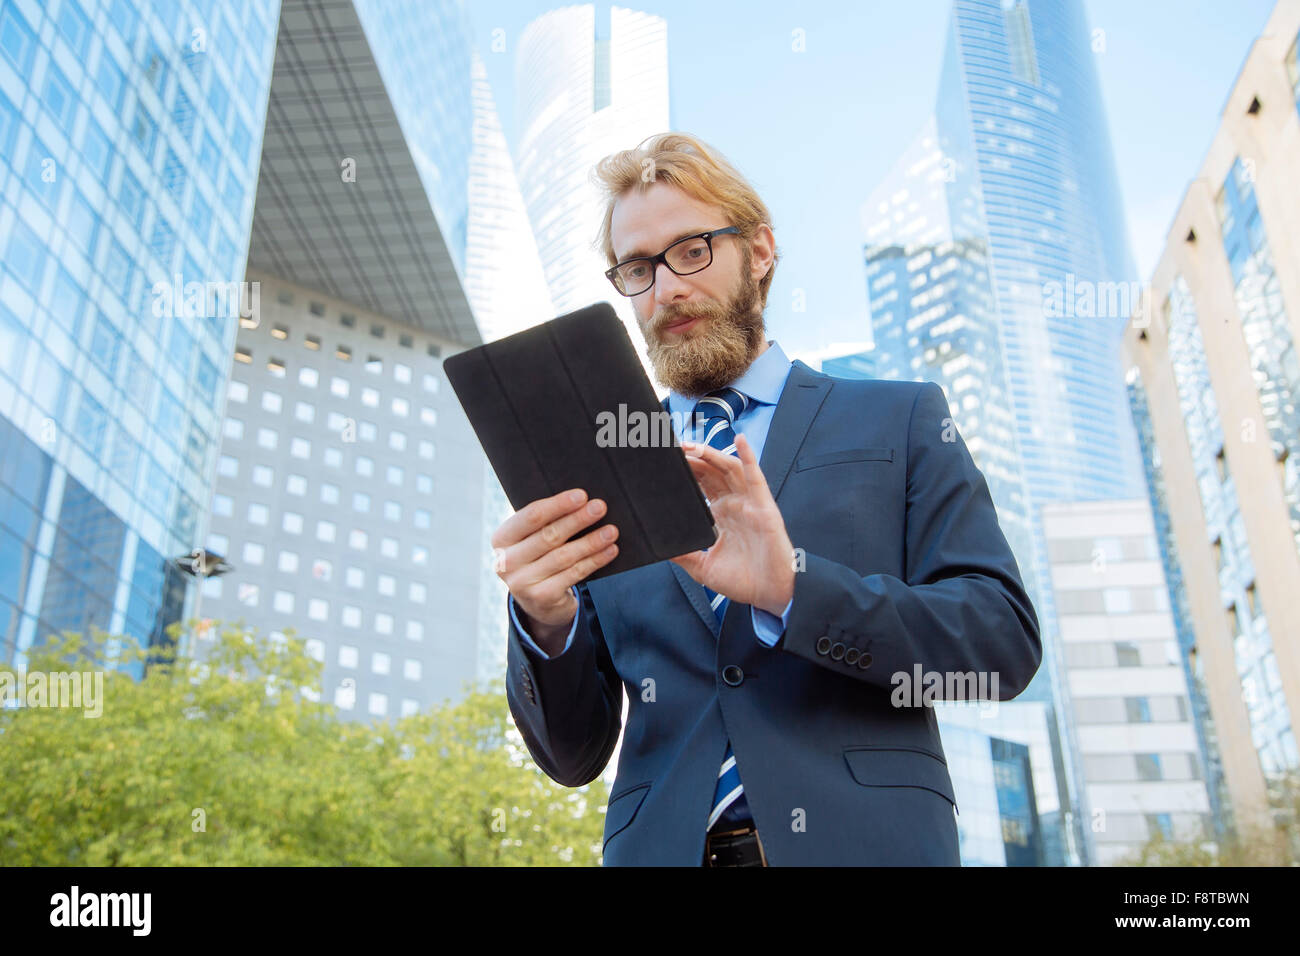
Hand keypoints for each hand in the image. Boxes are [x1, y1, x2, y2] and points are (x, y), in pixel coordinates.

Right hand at [491, 488, 619, 637]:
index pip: (531, 517)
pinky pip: (574, 574)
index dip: (558, 505)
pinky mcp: (542, 597)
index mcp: (501, 539)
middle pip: (549, 535)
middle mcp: (506, 562)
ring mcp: (522, 583)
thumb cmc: (538, 557)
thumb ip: (545, 522)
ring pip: (564, 556)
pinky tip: (610, 550)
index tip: (581, 495)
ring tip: (611, 531)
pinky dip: (595, 560)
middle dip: (578, 519)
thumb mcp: (531, 539)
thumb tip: (582, 501)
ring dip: (591, 541)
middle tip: (600, 507)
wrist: (537, 601)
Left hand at [669, 432, 794, 615]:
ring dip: (711, 454)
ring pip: (729, 469)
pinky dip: (749, 456)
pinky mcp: (764, 506)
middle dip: (694, 458)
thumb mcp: (703, 567)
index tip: (668, 460)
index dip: (688, 470)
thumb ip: (683, 555)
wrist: (769, 595)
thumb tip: (661, 548)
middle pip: (712, 472)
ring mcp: (750, 503)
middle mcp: (735, 504)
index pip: (701, 484)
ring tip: (691, 445)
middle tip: (673, 448)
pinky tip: (739, 439)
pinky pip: (755, 477)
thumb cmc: (743, 581)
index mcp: (721, 515)